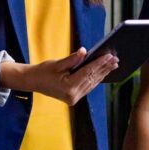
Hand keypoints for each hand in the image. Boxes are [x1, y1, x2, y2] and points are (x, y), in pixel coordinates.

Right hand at [0, 48, 117, 105]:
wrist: (33, 82)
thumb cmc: (43, 71)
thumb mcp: (57, 64)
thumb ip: (72, 59)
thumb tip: (84, 51)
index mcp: (68, 87)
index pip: (88, 73)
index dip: (99, 63)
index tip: (109, 56)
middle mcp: (73, 96)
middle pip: (92, 79)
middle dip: (104, 68)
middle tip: (115, 59)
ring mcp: (74, 98)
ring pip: (92, 84)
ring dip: (103, 74)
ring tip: (113, 65)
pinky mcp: (74, 98)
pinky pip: (88, 87)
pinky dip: (96, 79)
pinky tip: (103, 72)